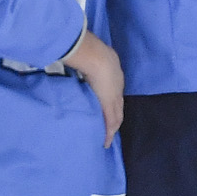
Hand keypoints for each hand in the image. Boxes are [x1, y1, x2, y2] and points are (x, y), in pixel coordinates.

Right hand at [61, 30, 124, 146]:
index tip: (110, 113)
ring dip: (112, 128)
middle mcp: (117, 91)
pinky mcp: (108, 106)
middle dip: (115, 120)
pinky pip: (110, 123)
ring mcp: (114, 99)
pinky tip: (106, 142)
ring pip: (116, 118)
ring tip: (107, 138)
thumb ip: (87, 61)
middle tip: (110, 131)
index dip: (113, 106)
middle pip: (118, 110)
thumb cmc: (93, 53)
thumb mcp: (93, 57)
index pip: (115, 97)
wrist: (98, 58)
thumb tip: (78, 60)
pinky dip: (108, 133)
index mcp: (114, 78)